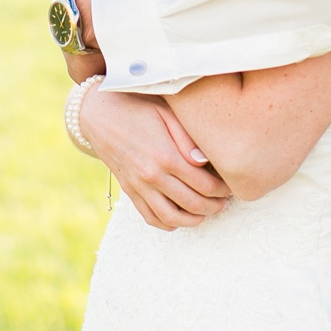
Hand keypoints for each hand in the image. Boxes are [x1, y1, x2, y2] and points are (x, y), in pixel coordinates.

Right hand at [80, 88, 230, 229]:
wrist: (99, 113)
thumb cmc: (137, 107)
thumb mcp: (166, 113)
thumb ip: (188, 139)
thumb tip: (206, 162)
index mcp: (165, 156)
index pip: (204, 184)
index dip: (223, 189)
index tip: (232, 185)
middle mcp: (152, 176)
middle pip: (193, 204)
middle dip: (215, 206)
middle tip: (226, 200)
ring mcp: (138, 187)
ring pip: (172, 218)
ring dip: (194, 219)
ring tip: (207, 211)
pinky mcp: (129, 191)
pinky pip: (150, 217)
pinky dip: (169, 223)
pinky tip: (181, 216)